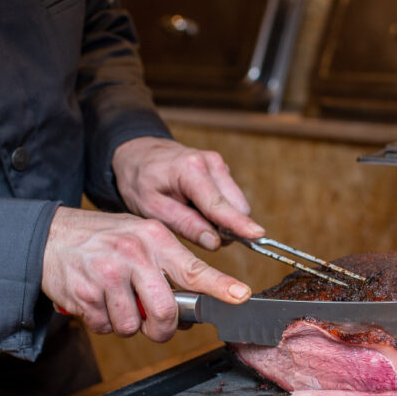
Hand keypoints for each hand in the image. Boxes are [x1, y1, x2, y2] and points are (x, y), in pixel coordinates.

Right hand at [41, 206, 250, 341]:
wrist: (49, 236)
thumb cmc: (101, 240)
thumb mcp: (138, 237)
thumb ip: (166, 268)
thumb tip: (193, 311)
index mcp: (154, 239)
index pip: (194, 268)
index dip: (220, 286)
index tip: (241, 296)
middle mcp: (133, 254)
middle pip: (165, 312)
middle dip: (162, 329)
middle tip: (156, 326)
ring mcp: (107, 275)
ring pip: (132, 326)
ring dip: (127, 325)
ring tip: (116, 302)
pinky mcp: (85, 294)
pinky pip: (105, 327)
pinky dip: (103, 322)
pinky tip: (96, 301)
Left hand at [111, 137, 263, 249]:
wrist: (138, 153)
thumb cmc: (140, 180)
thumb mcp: (152, 208)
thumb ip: (185, 224)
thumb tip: (215, 242)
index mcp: (190, 169)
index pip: (218, 204)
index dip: (238, 223)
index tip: (258, 235)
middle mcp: (211, 163)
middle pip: (236, 206)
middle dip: (225, 226)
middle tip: (197, 231)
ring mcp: (219, 165)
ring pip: (236, 204)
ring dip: (221, 219)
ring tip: (191, 215)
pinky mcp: (222, 170)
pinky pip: (231, 199)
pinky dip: (219, 210)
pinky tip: (196, 206)